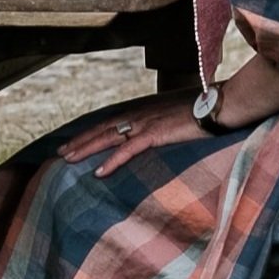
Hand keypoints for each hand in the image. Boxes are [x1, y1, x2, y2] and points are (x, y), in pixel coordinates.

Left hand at [58, 95, 208, 176]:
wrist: (218, 106)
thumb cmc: (201, 111)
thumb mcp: (175, 116)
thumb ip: (161, 123)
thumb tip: (156, 132)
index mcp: (143, 111)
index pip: (110, 122)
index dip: (91, 131)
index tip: (75, 140)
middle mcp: (139, 115)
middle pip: (102, 129)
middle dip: (80, 140)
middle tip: (60, 153)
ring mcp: (146, 124)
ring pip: (108, 138)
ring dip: (86, 148)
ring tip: (68, 160)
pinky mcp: (155, 134)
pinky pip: (128, 150)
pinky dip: (111, 161)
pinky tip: (98, 172)